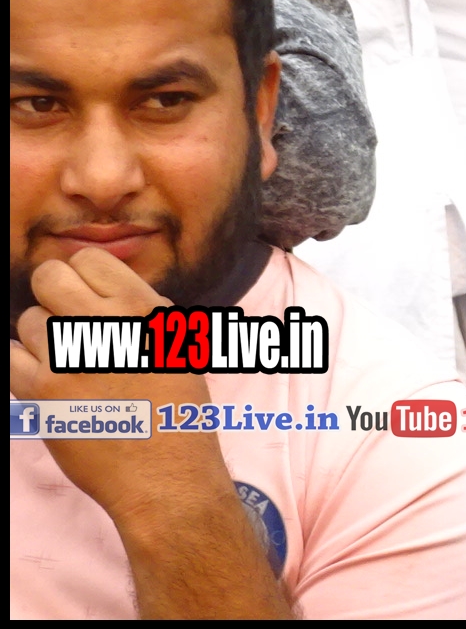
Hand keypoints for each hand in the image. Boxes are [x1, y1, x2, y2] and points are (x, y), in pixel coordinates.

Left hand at [9, 248, 225, 527]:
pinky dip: (21, 366)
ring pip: (28, 321)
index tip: (88, 298)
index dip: (84, 276)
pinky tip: (44, 380)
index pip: (90, 259)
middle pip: (48, 277)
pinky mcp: (42, 392)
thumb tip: (106, 286)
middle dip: (52, 294)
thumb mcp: (179, 348)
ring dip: (41, 340)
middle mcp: (106, 325)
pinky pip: (9, 358)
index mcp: (143, 309)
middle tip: (66, 323)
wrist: (165, 474)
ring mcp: (69, 358)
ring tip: (67, 366)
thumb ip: (143, 311)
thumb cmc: (177, 413)